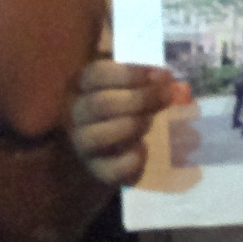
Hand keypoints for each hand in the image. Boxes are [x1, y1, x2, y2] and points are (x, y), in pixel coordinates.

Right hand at [67, 61, 186, 187]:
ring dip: (133, 125)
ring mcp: (83, 144)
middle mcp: (75, 114)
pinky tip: (143, 148)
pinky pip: (112, 169)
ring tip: (151, 121)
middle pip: (100, 104)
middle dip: (139, 99)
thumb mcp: (125, 81)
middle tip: (167, 95)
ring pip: (99, 135)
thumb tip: (156, 71)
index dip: (130, 73)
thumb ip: (136, 72)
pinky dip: (132, 158)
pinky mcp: (97, 170)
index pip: (97, 74)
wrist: (111, 146)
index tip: (161, 74)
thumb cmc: (123, 103)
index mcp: (80, 85)